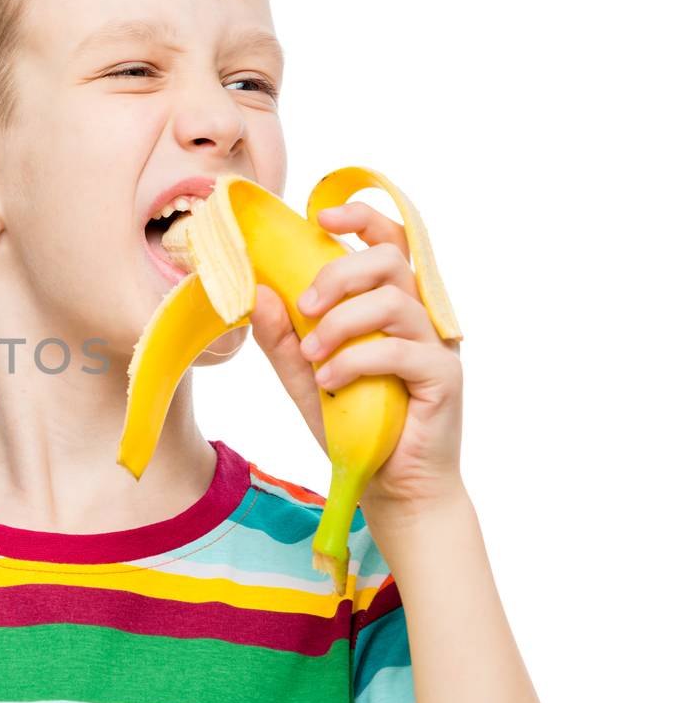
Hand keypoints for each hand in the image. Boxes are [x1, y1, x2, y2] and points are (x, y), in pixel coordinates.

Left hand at [249, 202, 463, 511]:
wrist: (389, 486)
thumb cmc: (354, 426)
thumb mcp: (304, 378)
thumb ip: (282, 338)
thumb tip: (255, 292)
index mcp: (390, 304)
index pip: (388, 240)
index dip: (359, 216)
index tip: (319, 218)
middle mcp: (419, 314)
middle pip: (390, 258)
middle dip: (338, 274)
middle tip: (304, 307)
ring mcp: (437, 343)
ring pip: (394, 300)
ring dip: (341, 323)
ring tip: (312, 357)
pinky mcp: (446, 375)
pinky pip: (402, 349)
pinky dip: (357, 361)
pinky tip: (331, 381)